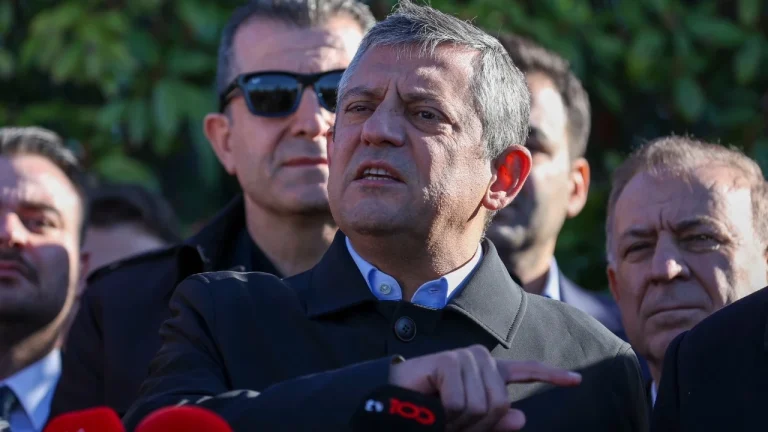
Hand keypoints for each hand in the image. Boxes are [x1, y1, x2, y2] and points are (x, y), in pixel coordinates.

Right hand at [388, 344, 581, 431]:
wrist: (396, 407)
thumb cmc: (431, 415)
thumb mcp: (467, 426)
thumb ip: (494, 424)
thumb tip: (521, 419)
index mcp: (488, 374)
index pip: (525, 372)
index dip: (552, 376)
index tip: (578, 381)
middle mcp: (480, 360)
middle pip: (502, 404)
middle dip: (478, 425)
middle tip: (451, 422)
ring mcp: (464, 358)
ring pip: (483, 406)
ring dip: (460, 422)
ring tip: (440, 413)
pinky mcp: (449, 361)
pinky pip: (462, 403)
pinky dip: (448, 415)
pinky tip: (433, 403)